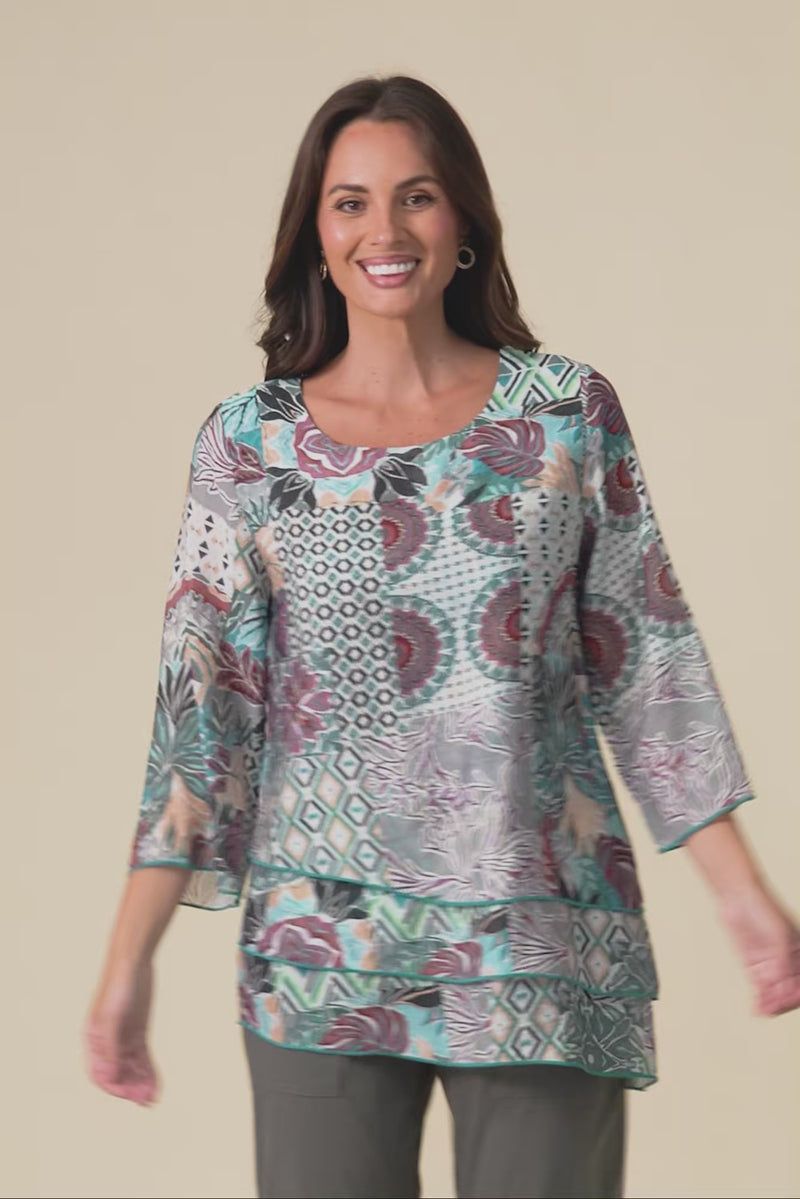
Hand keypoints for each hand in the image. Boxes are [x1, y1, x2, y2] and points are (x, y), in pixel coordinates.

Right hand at [84, 960, 159, 1105]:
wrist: (133, 961)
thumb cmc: (118, 985)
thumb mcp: (112, 1017)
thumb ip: (109, 1046)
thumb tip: (108, 1077)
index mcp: (93, 1040)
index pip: (100, 1074)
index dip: (114, 1087)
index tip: (130, 1096)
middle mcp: (107, 1043)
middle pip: (118, 1074)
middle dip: (131, 1089)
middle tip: (148, 1101)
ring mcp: (123, 1038)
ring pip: (132, 1069)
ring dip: (141, 1084)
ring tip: (154, 1098)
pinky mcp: (138, 1033)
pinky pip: (143, 1058)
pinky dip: (149, 1072)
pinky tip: (157, 1084)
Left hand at [718, 885, 799, 1016]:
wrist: (738, 897)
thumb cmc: (763, 910)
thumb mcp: (779, 936)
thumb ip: (782, 962)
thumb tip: (783, 987)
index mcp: (799, 953)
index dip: (796, 995)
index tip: (786, 999)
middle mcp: (787, 962)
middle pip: (789, 991)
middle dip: (783, 1002)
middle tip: (773, 1007)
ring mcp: (770, 965)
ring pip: (775, 993)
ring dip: (771, 1005)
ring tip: (763, 1011)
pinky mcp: (753, 965)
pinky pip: (760, 988)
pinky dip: (760, 1000)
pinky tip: (756, 1009)